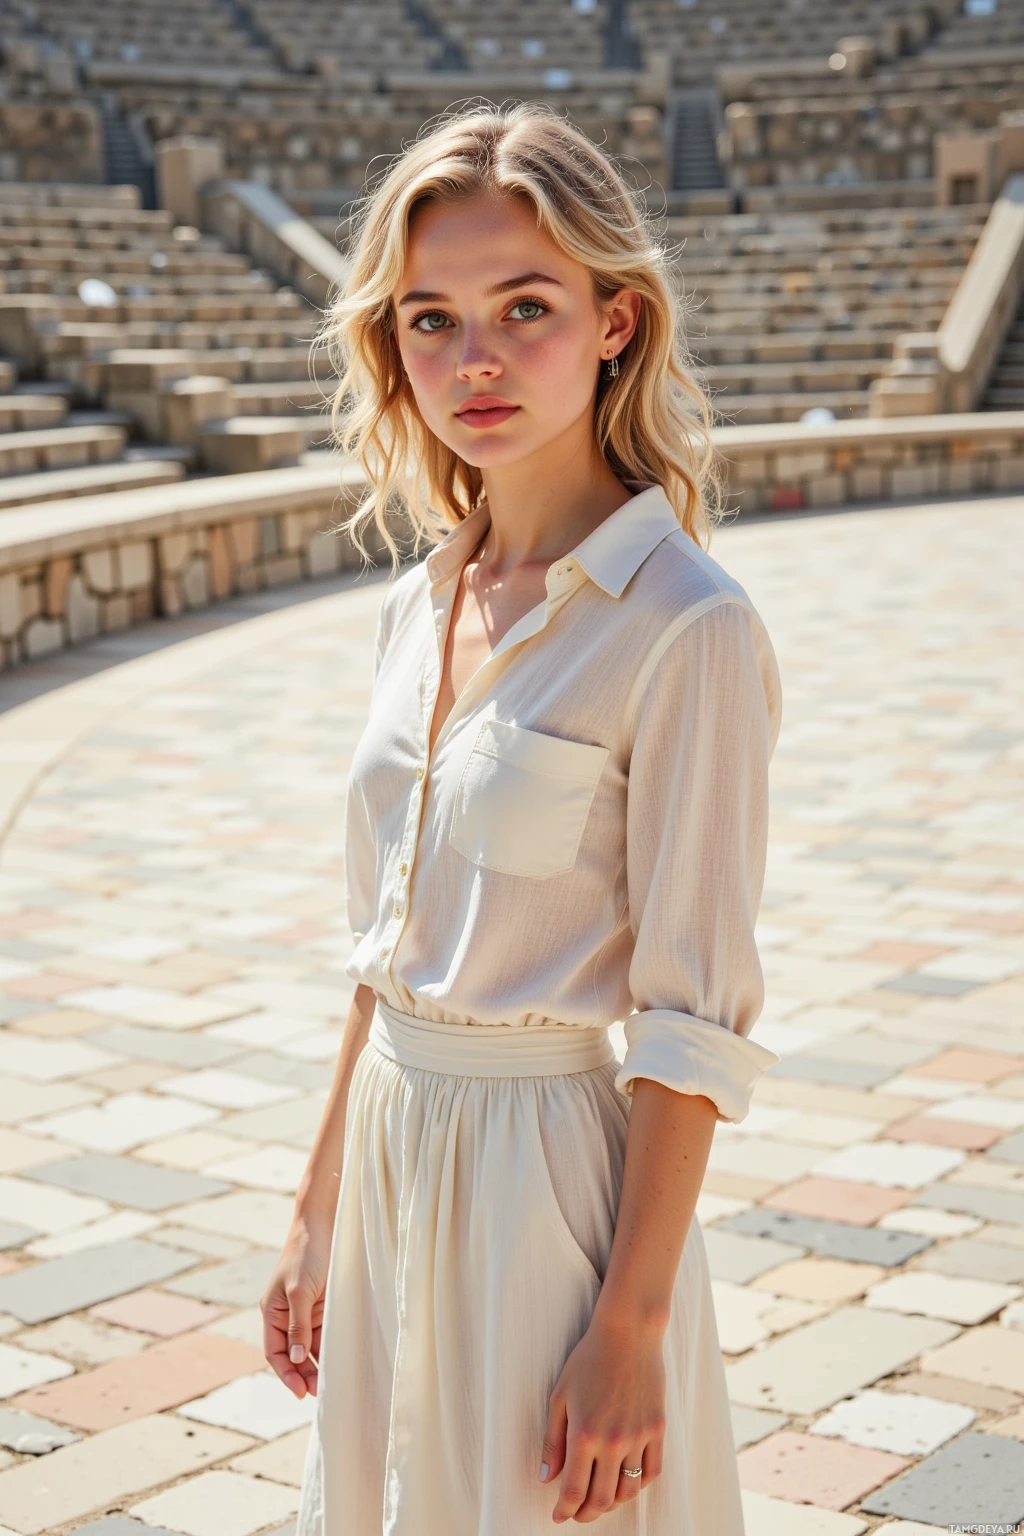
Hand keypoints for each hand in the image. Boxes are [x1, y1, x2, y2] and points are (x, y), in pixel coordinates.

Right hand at [260, 1214, 332, 1398]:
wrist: (325, 1225)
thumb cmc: (306, 1255)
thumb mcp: (299, 1291)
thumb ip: (298, 1325)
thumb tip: (296, 1358)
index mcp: (272, 1312)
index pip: (275, 1351)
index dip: (285, 1373)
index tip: (299, 1392)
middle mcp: (286, 1315)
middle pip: (292, 1354)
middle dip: (302, 1374)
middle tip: (318, 1393)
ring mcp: (305, 1312)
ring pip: (309, 1348)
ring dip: (317, 1365)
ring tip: (330, 1384)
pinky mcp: (323, 1306)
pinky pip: (324, 1334)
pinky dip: (328, 1349)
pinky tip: (339, 1362)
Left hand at [539, 1308, 666, 1522]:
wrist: (627, 1333)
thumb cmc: (588, 1360)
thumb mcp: (560, 1397)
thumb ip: (552, 1441)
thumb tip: (546, 1478)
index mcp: (584, 1435)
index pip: (574, 1490)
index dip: (564, 1510)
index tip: (558, 1516)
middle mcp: (613, 1442)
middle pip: (601, 1498)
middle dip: (586, 1513)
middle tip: (577, 1513)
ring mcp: (639, 1437)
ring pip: (628, 1491)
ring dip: (612, 1503)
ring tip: (600, 1500)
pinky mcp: (658, 1429)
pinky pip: (651, 1472)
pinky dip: (638, 1485)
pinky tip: (625, 1482)